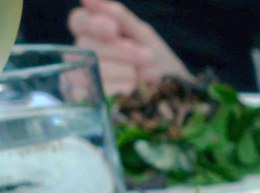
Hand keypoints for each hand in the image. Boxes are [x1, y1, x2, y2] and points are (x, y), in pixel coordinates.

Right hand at [68, 0, 190, 94]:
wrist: (179, 101)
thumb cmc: (160, 66)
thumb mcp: (145, 38)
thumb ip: (119, 17)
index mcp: (95, 35)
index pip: (78, 21)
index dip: (92, 23)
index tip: (112, 29)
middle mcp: (83, 56)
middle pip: (85, 46)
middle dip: (121, 51)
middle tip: (148, 58)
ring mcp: (83, 82)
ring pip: (90, 69)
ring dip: (124, 72)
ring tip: (148, 77)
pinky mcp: (88, 106)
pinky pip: (95, 93)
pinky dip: (119, 90)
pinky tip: (135, 91)